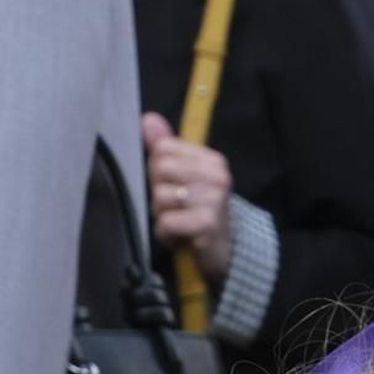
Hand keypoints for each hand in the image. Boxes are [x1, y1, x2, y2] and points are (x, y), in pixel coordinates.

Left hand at [142, 113, 232, 283]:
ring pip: (160, 197)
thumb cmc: (200, 215)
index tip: (174, 187)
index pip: (163, 149)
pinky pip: (166, 222)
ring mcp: (213, 200)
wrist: (226, 254)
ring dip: (161, 217)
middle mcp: (216, 176)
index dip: (157, 171)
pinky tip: (179, 237)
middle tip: (175, 208)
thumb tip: (147, 119)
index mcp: (212, 160)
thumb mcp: (186, 179)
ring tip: (178, 223)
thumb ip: (167, 149)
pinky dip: (165, 235)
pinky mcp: (206, 224)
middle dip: (158, 194)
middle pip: (159, 170)